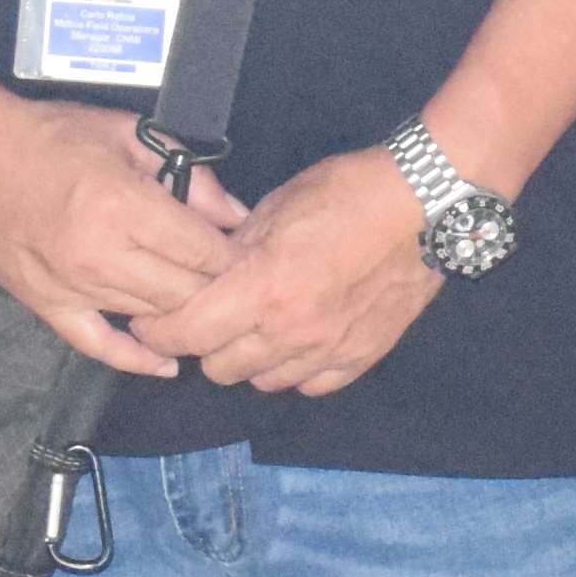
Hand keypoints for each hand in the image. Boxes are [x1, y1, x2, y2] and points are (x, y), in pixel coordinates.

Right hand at [0, 86, 245, 365]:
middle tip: (229, 279)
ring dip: (181, 315)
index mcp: (124, 206)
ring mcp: (71, 285)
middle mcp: (100, 253)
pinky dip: (135, 359)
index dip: (235, 256)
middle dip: (215, 288)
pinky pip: (99, 345)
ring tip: (202, 304)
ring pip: (151, 319)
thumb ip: (188, 175)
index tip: (247, 253)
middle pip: (185, 294)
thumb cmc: (50, 135)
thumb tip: (235, 216)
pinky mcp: (46, 304)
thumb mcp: (127, 135)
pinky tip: (164, 363)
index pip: (205, 253)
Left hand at [135, 146, 443, 396]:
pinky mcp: (359, 357)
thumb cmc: (348, 193)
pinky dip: (294, 368)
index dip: (159, 329)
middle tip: (209, 317)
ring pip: (261, 381)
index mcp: (261, 287)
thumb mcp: (277, 206)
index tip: (152, 318)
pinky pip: (309, 383)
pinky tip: (297, 340)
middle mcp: (289, 329)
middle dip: (203, 344)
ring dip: (249, 358)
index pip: (187, 333)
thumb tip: (208, 270)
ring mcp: (327, 349)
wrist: (423, 204)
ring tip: (256, 327)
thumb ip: (236, 248)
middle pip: (218, 367)